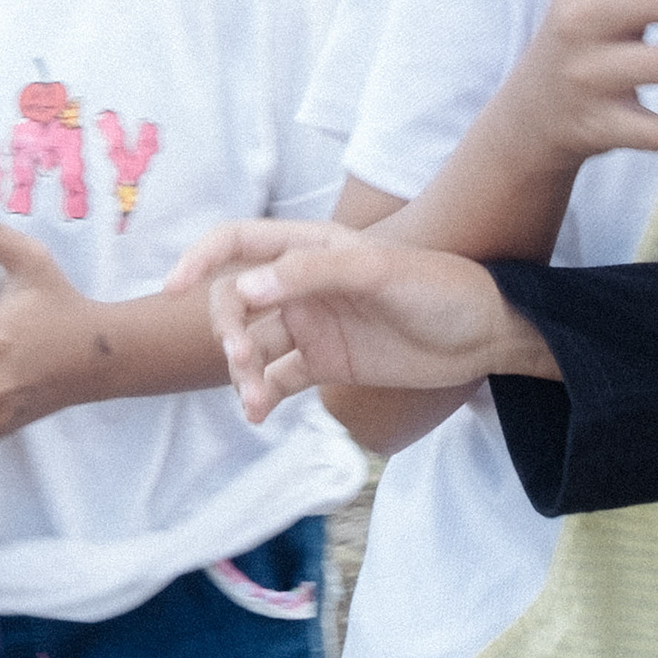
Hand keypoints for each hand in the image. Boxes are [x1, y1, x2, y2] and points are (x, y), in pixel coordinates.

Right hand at [166, 220, 549, 423]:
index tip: (172, 291)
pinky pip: (275, 379)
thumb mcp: (379, 271)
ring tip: (255, 400)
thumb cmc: (439, 287)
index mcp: (309, 246)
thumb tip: (245, 288)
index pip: (237, 243)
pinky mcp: (322, 363)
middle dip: (225, 330)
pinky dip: (260, 396)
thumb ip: (311, 275)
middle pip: (234, 301)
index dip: (200, 260)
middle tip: (239, 361)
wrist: (486, 335)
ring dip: (241, 371)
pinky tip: (258, 415)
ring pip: (251, 345)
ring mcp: (309, 324)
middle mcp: (300, 283)